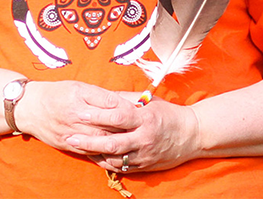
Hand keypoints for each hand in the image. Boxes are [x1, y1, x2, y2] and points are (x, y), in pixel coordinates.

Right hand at [12, 80, 136, 152]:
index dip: (128, 107)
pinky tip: (118, 155)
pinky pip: (90, 152)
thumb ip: (102, 95)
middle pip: (108, 123)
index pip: (110, 103)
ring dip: (119, 142)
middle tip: (145, 127)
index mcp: (80, 96)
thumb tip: (126, 100)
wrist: (29, 108)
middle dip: (127, 126)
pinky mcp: (68, 145)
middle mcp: (76, 115)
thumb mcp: (79, 87)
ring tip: (135, 142)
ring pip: (101, 140)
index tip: (142, 109)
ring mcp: (72, 132)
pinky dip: (105, 155)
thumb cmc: (57, 93)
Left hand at [65, 95, 202, 172]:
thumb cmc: (168, 114)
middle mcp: (144, 138)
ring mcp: (144, 154)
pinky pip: (121, 168)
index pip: (118, 117)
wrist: (192, 135)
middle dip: (89, 141)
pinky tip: (93, 157)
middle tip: (70, 137)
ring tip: (77, 148)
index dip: (98, 115)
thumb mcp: (149, 102)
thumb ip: (126, 99)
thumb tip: (104, 94)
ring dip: (94, 154)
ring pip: (114, 158)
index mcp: (145, 118)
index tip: (81, 113)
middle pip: (112, 142)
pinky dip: (106, 163)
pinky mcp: (145, 166)